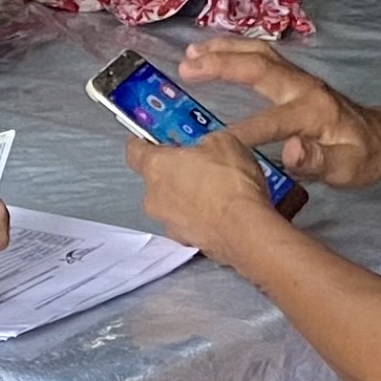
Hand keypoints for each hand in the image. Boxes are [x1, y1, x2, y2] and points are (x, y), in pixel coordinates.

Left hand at [128, 132, 290, 261]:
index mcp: (156, 166)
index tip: (152, 139)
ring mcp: (168, 223)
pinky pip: (188, 223)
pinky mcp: (185, 241)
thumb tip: (209, 145)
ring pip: (172, 203)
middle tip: (200, 164)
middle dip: (176, 170)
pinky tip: (221, 209)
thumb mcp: (224, 142)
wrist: (246, 228)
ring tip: (217, 189)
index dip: (144, 142)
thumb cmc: (230, 188)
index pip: (134, 150)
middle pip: (156, 178)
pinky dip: (200, 216)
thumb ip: (205, 141)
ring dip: (189, 195)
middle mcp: (155, 197)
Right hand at [181, 39, 380, 188]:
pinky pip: (261, 56)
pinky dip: (235, 49)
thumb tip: (292, 151)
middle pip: (258, 66)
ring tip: (190, 53)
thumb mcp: (348, 168)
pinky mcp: (294, 78)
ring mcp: (299, 78)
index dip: (241, 133)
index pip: (270, 121)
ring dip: (223, 50)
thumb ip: (320, 162)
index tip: (210, 144)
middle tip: (186, 66)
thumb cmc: (363, 157)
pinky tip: (213, 51)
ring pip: (258, 54)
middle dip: (221, 64)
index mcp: (312, 111)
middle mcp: (303, 86)